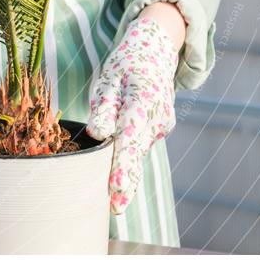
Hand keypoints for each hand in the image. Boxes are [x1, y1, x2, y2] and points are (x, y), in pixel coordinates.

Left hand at [86, 16, 178, 213]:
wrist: (157, 52)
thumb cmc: (125, 64)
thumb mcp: (108, 77)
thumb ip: (104, 106)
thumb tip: (98, 133)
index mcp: (142, 98)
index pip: (129, 136)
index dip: (122, 163)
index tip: (116, 185)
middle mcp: (156, 115)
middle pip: (136, 152)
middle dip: (126, 181)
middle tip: (115, 208)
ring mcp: (161, 123)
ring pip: (139, 151)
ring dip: (127, 174)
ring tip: (115, 203)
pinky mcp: (159, 128)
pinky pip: (141, 145)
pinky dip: (131, 158)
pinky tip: (122, 174)